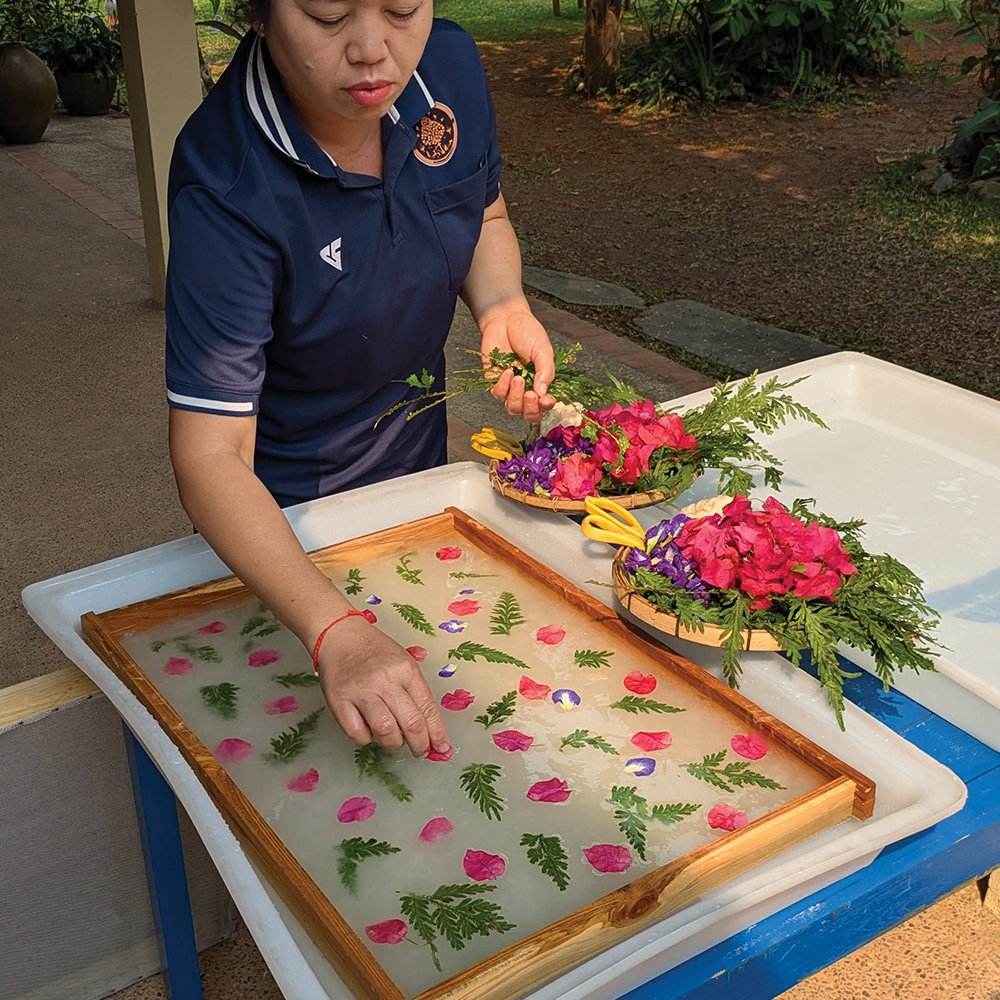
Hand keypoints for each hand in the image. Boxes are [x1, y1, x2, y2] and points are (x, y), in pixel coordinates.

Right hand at [316, 618, 450, 757]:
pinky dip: (367, 739)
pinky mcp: (338, 701)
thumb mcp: (403, 663)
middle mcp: (385, 680)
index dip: (436, 733)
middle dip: (420, 744)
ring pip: (386, 731)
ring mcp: (360, 691)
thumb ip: (416, 693)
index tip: (442, 748)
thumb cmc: (375, 652)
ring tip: (394, 740)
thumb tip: (429, 730)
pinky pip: (358, 734)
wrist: (339, 635)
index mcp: (406, 670)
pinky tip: (369, 730)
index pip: (427, 708)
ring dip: (394, 743)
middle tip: (420, 751)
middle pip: (410, 723)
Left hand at [480, 303, 555, 422]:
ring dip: (516, 397)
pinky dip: (502, 385)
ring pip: (512, 408)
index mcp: (541, 383)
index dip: (545, 407)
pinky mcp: (494, 381)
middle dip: (530, 409)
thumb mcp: (543, 350)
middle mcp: (526, 388)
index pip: (544, 405)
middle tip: (531, 395)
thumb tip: (542, 393)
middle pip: (528, 414)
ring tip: (518, 378)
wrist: (506, 318)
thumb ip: (546, 372)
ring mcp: (509, 387)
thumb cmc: (528, 332)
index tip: (546, 399)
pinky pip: (497, 394)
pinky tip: (508, 371)